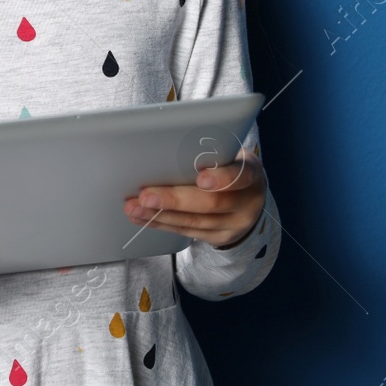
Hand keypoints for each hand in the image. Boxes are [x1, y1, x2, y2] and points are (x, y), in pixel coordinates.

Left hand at [123, 147, 267, 249]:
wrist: (250, 198)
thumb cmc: (230, 166)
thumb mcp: (230, 154)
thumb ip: (210, 152)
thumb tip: (167, 147)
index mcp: (251, 172)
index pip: (240, 175)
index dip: (222, 177)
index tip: (201, 178)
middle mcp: (247, 202)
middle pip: (211, 204)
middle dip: (174, 200)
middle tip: (146, 196)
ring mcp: (234, 224)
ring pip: (195, 222)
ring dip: (160, 215)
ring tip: (134, 207)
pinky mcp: (219, 237)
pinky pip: (187, 232)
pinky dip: (162, 223)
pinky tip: (143, 217)